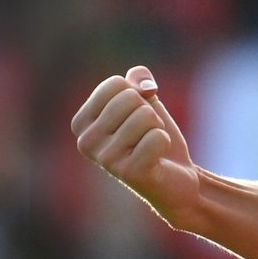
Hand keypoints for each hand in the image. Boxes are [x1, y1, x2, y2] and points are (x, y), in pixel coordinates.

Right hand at [70, 67, 200, 224]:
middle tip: (146, 133)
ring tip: (150, 145)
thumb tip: (143, 84)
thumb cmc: (153, 136)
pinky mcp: (129, 173)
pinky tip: (157, 158)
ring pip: (145, 116)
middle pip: (130, 98)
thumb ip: (138, 80)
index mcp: (82, 123)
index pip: (114, 84)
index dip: (137, 94)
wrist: (175, 178)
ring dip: (157, 128)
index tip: (137, 114)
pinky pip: (157, 136)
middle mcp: (85, 142)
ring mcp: (105, 159)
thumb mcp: (145, 102)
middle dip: (149, 112)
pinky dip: (164, 142)